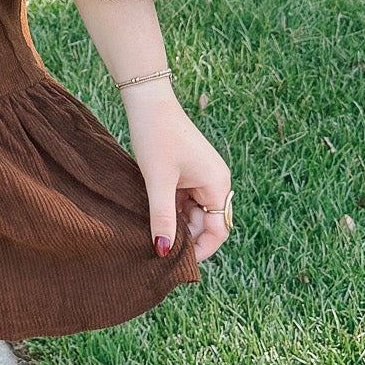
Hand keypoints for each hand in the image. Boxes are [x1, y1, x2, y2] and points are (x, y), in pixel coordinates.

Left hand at [122, 83, 232, 262]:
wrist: (147, 101)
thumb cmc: (156, 136)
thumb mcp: (158, 181)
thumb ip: (163, 217)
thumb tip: (162, 251)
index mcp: (218, 184)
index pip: (217, 230)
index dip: (200, 250)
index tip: (176, 263)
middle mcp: (215, 181)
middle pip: (205, 223)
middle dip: (185, 237)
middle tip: (158, 249)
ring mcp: (201, 176)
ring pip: (192, 213)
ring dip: (175, 224)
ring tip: (151, 233)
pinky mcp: (186, 172)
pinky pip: (183, 200)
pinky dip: (169, 210)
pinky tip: (150, 216)